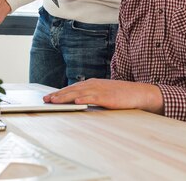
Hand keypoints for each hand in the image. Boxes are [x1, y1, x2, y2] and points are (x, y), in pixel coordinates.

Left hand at [44, 79, 164, 113]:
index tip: (49, 97)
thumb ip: (92, 96)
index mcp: (93, 83)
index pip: (73, 88)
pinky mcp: (108, 97)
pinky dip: (83, 99)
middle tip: (46, 100)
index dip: (60, 92)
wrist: (139, 93)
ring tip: (54, 101)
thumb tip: (80, 101)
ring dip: (65, 97)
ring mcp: (101, 90)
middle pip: (73, 89)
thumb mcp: (104, 94)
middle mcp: (95, 84)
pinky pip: (93, 98)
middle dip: (58, 95)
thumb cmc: (122, 95)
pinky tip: (76, 101)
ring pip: (79, 93)